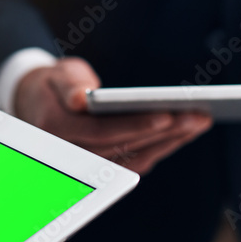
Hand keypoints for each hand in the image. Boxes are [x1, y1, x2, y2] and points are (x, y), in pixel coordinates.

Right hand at [14, 57, 212, 174]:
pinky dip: (164, 147)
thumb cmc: (54, 85)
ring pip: (136, 159)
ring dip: (171, 142)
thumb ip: (68, 84)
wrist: (41, 106)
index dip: (135, 126)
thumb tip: (81, 98)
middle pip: (126, 148)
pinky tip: (186, 131)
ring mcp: (91, 166)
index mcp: (57, 131)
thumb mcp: (57, 74)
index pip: (102, 132)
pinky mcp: (107, 167)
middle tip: (198, 116)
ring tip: (200, 121)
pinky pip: (138, 162)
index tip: (167, 116)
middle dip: (166, 132)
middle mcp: (74, 155)